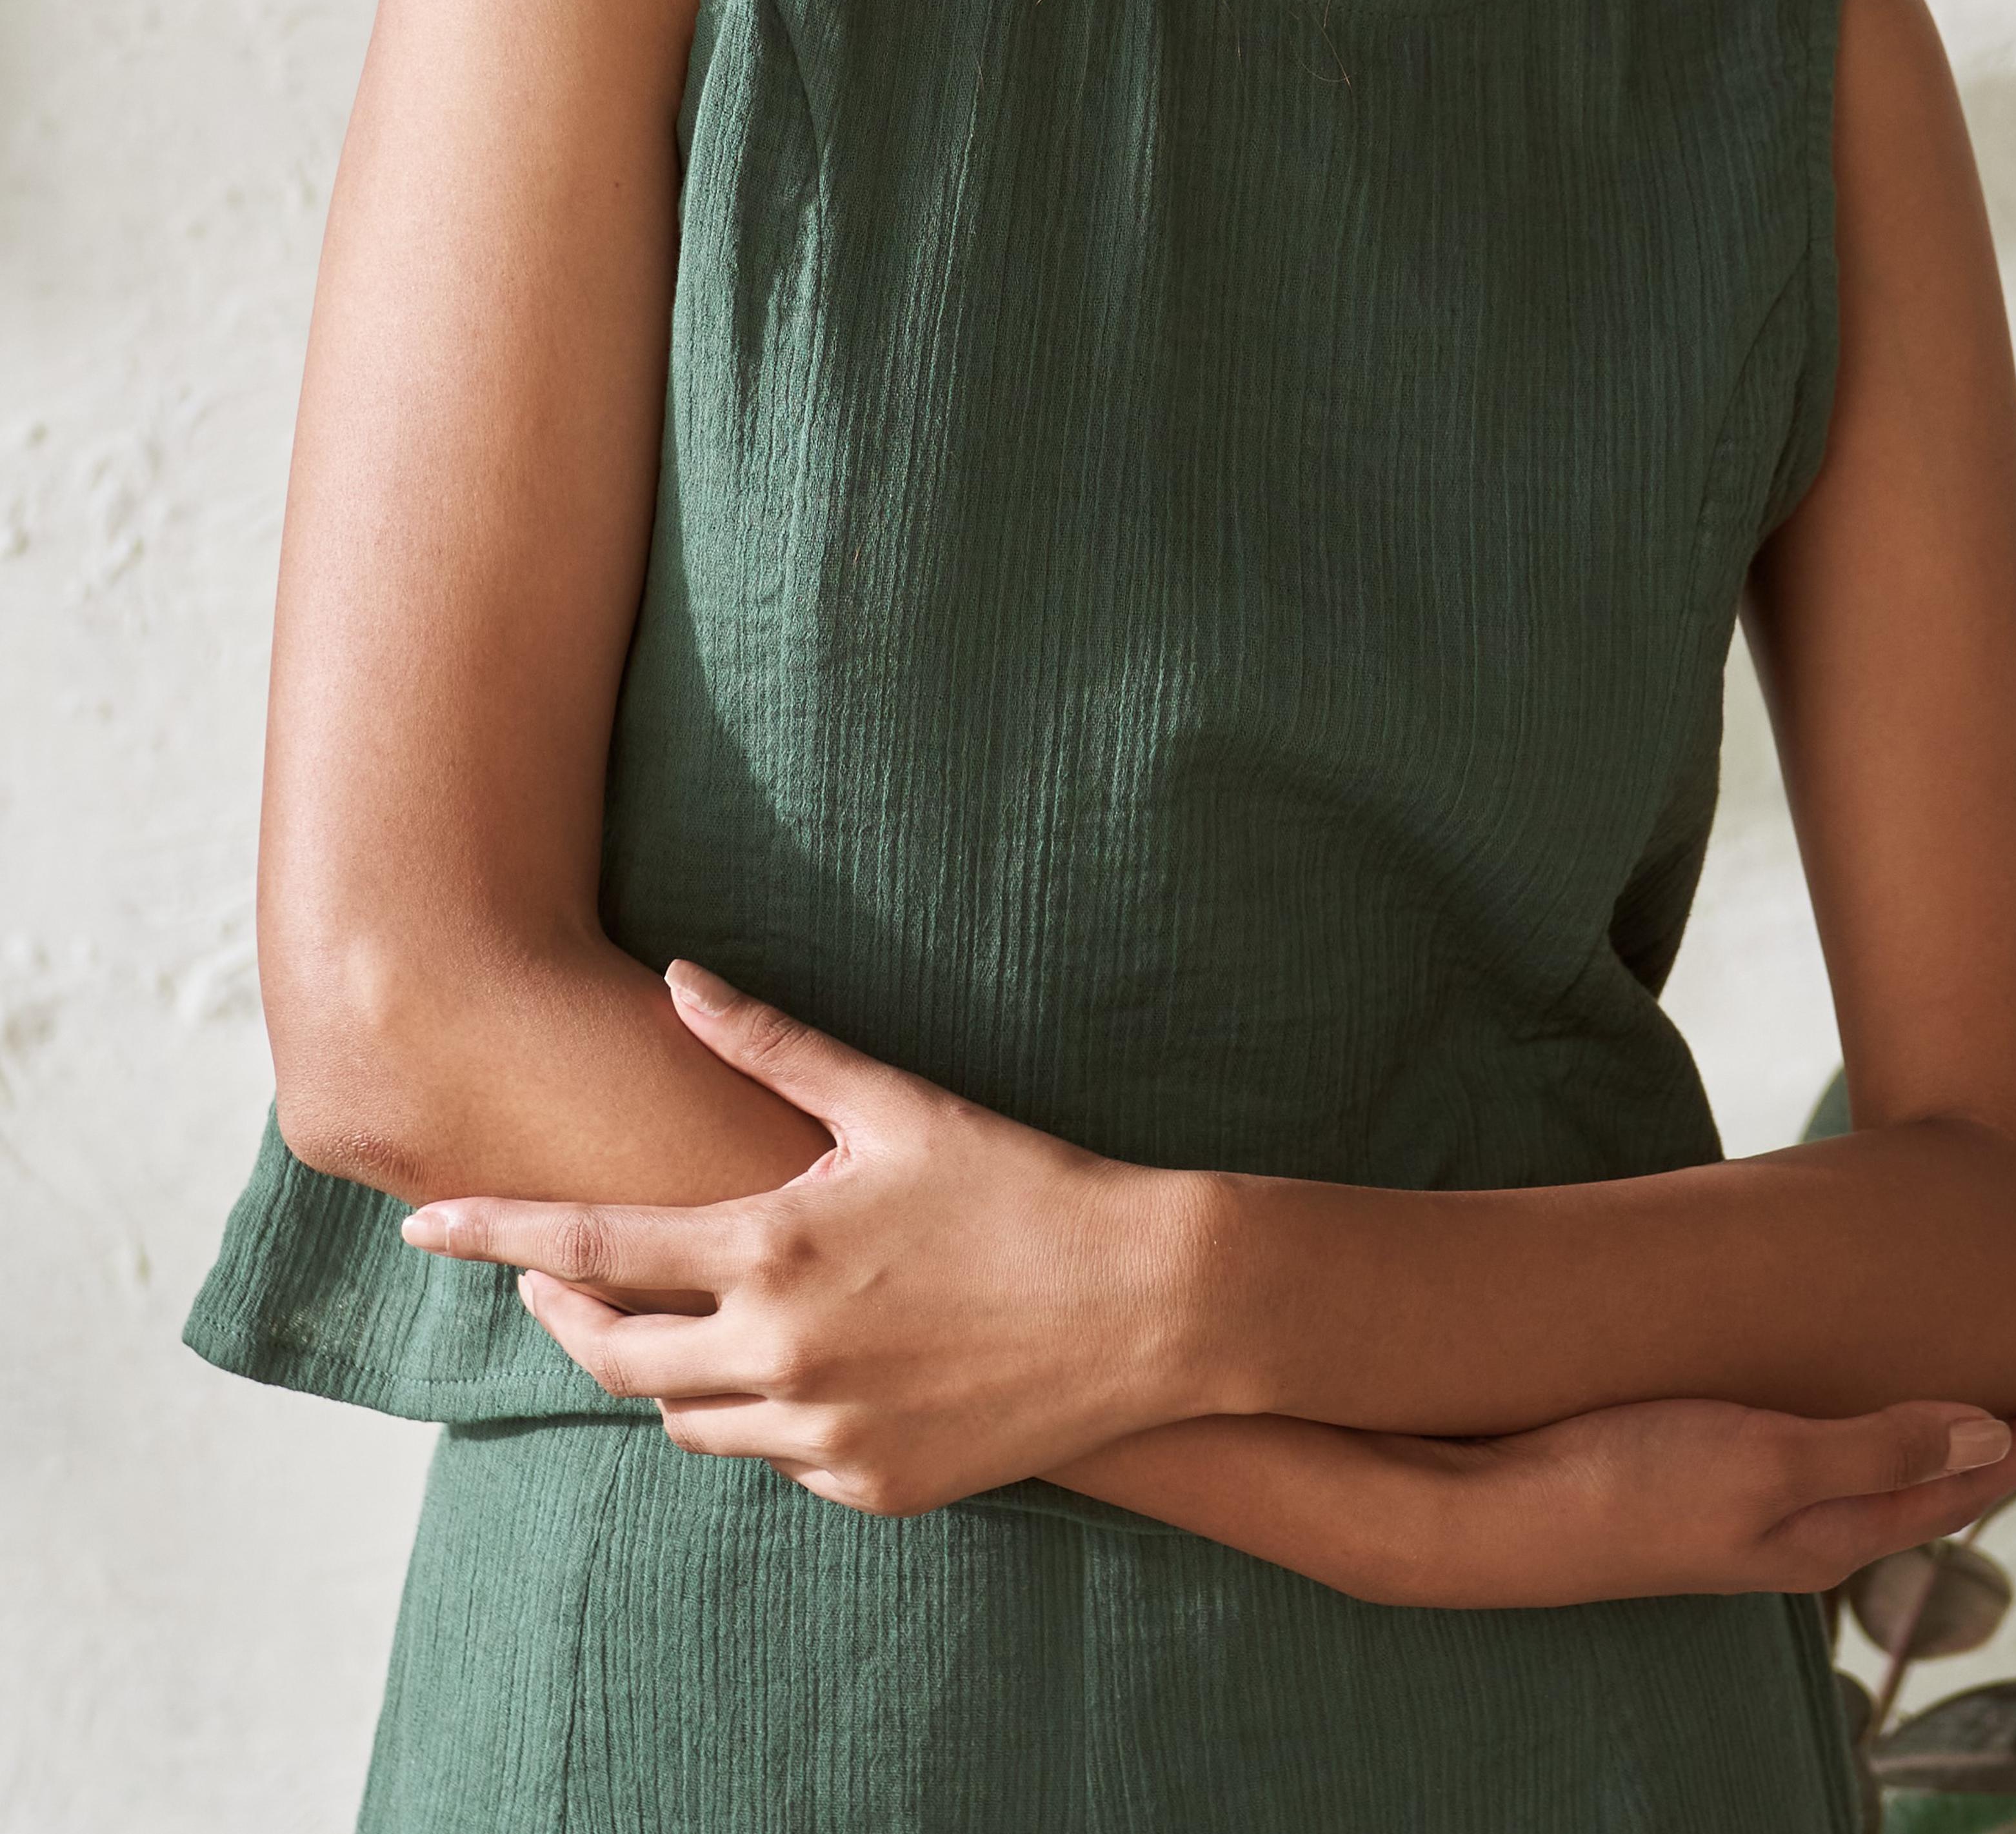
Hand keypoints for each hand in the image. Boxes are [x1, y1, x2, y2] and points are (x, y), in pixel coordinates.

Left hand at [399, 962, 1208, 1510]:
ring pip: (686, 1420)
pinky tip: (801, 1364)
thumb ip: (770, 1045)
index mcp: (773, 1248)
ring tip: (681, 1314)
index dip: (496, 1234)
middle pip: (613, 1356)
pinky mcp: (874, 1487)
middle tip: (549, 1277)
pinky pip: (775, 1460)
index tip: (421, 1223)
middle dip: (561, 1314)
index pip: (592, 1244)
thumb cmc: (1020, 1184)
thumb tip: (680, 979)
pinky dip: (763, 1416)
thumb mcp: (891, 1102)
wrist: (1144, 1301)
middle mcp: (781, 1353)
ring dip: (661, 1370)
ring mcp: (826, 1434)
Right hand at [1366, 1391, 2015, 1611]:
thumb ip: (1880, 1448)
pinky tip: (1820, 1395)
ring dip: (1905, 1434)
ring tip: (1945, 1398)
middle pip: (1909, 1486)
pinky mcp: (1685, 1475)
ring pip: (1851, 1470)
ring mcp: (1735, 1507)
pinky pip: (1793, 1451)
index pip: (1949, 1490)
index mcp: (1823, 1534)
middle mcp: (1789, 1530)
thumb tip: (1994, 1441)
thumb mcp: (1768, 1461)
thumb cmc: (1625, 1482)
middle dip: (1973, 1447)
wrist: (1487, 1510)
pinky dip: (1836, 1424)